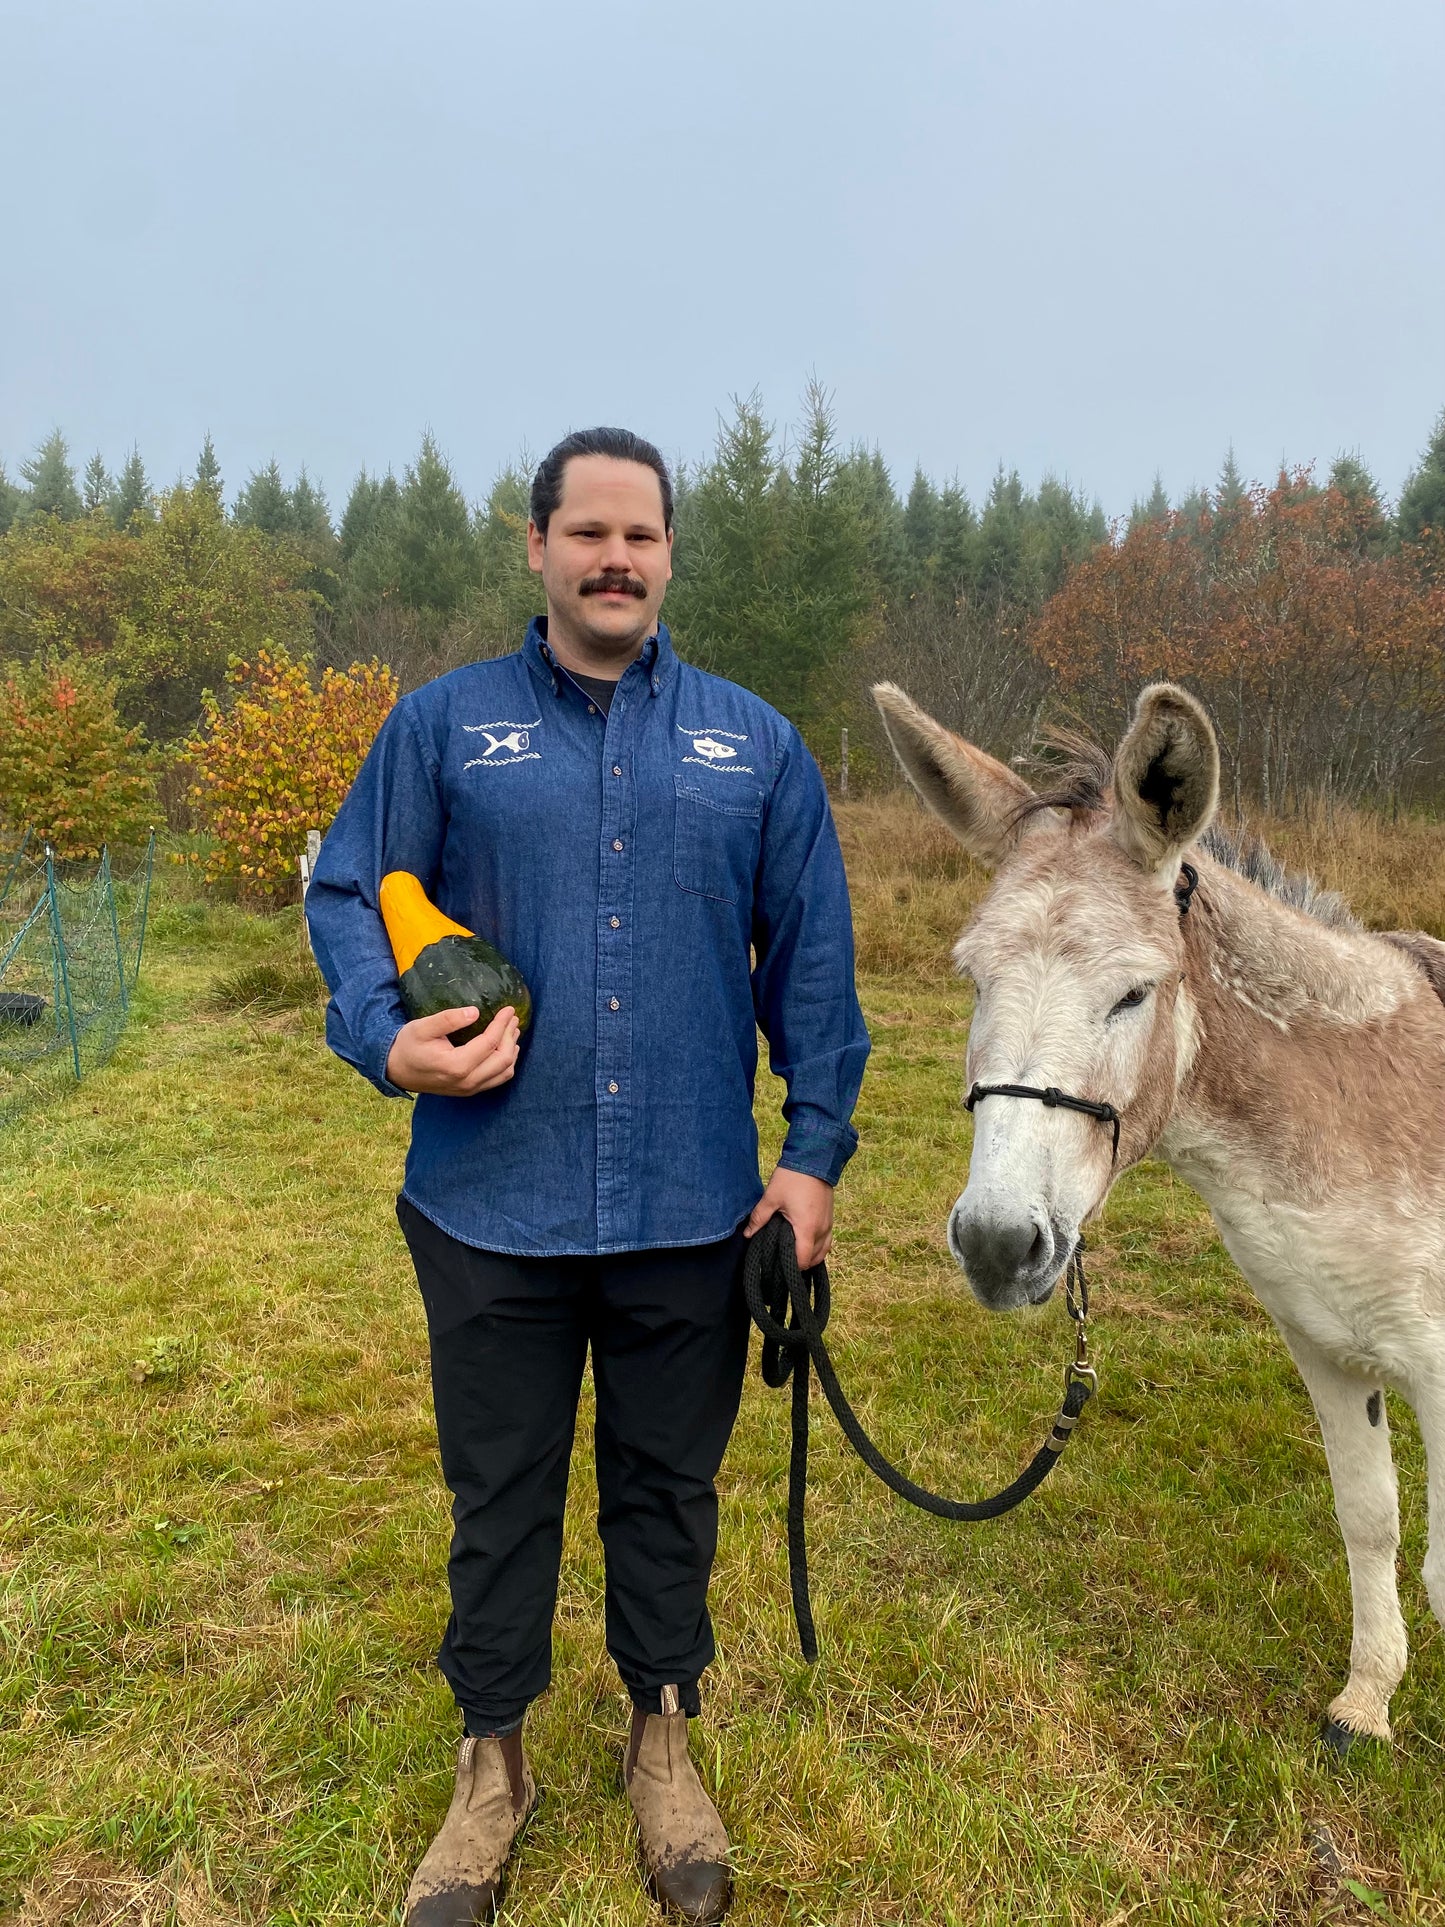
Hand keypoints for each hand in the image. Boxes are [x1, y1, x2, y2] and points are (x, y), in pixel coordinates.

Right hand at [385, 1005, 520, 1096]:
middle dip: (510, 1036)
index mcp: (456, 1065)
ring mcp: (469, 1089)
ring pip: (504, 1072)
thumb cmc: (408, 1045)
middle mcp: (467, 1081)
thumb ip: (448, 1019)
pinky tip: (505, 1049)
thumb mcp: (422, 1027)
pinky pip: (497, 1079)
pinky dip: (506, 1064)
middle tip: (512, 1018)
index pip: (490, 1043)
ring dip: (511, 1051)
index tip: (508, 1009)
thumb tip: (475, 1012)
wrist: (396, 1070)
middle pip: (503, 1059)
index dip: (502, 1024)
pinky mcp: (469, 1091)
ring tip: (512, 1031)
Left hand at [743, 1167, 834, 1269]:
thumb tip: (748, 1234)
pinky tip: (805, 1243)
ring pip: (823, 1251)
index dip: (791, 1267)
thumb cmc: (793, 1177)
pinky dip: (818, 1247)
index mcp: (807, 1228)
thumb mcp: (771, 1197)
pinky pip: (827, 1240)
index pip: (802, 1260)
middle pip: (814, 1259)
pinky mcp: (830, 1217)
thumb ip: (759, 1218)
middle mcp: (822, 1229)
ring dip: (811, 1256)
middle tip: (782, 1260)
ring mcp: (828, 1224)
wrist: (814, 1158)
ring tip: (793, 1254)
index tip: (778, 1266)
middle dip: (800, 1263)